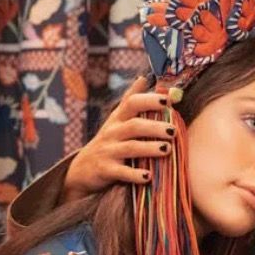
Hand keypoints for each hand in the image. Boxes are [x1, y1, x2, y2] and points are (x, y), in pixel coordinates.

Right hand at [63, 75, 175, 200]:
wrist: (81, 171)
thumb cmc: (109, 141)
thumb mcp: (116, 119)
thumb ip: (131, 99)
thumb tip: (145, 77)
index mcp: (118, 118)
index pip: (132, 103)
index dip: (149, 100)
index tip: (168, 101)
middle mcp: (112, 132)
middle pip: (134, 126)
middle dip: (154, 127)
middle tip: (173, 130)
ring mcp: (108, 151)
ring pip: (130, 148)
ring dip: (149, 149)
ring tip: (167, 150)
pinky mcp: (105, 170)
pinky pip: (121, 172)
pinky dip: (135, 175)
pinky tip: (148, 177)